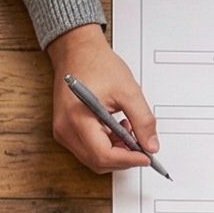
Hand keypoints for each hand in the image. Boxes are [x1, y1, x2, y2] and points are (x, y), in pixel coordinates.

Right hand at [46, 26, 158, 173]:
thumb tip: (151, 145)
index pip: (103, 154)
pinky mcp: (65, 130)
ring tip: (128, 130)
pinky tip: (116, 129)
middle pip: (97, 161)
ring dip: (114, 152)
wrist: (77, 51)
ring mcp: (63, 131)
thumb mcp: (128, 90)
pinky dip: (105, 146)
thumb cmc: (96, 64)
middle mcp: (65, 130)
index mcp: (77, 118)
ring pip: (92, 158)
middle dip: (122, 157)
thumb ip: (143, 120)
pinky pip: (87, 149)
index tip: (146, 156)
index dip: (128, 159)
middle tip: (140, 144)